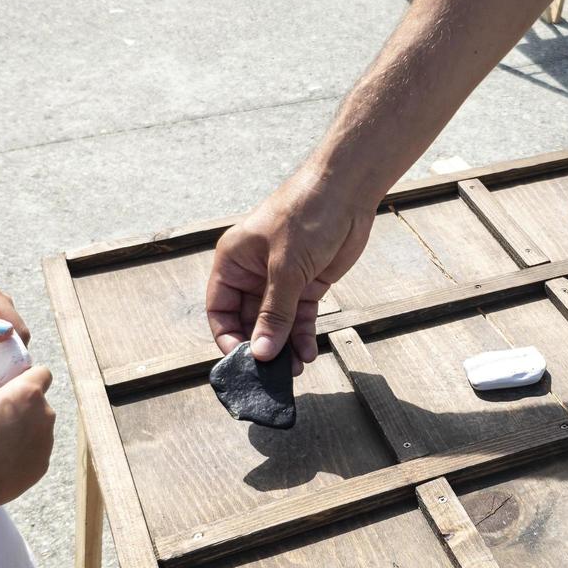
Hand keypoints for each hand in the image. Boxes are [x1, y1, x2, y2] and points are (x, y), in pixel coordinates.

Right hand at [0, 366, 55, 529]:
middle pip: (39, 404)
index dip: (28, 377)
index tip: (11, 387)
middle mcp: (45, 416)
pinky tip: (2, 461)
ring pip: (39, 429)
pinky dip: (23, 453)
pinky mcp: (44, 465)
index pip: (42, 373)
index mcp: (28, 395)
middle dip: (23, 407)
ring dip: (24, 431)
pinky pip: (35, 451)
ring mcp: (47, 442)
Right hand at [207, 166, 374, 368]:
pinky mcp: (307, 284)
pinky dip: (304, 336)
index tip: (243, 362)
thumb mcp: (286, 268)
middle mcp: (253, 273)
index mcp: (233, 262)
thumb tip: (261, 354)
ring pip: (277, 323)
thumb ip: (275, 313)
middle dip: (262, 348)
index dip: (228, 337)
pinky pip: (300, 318)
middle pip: (249, 321)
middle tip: (273, 375)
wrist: (347, 191)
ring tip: (295, 370)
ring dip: (285, 347)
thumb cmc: (306, 215)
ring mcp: (282, 280)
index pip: (220, 309)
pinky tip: (309, 353)